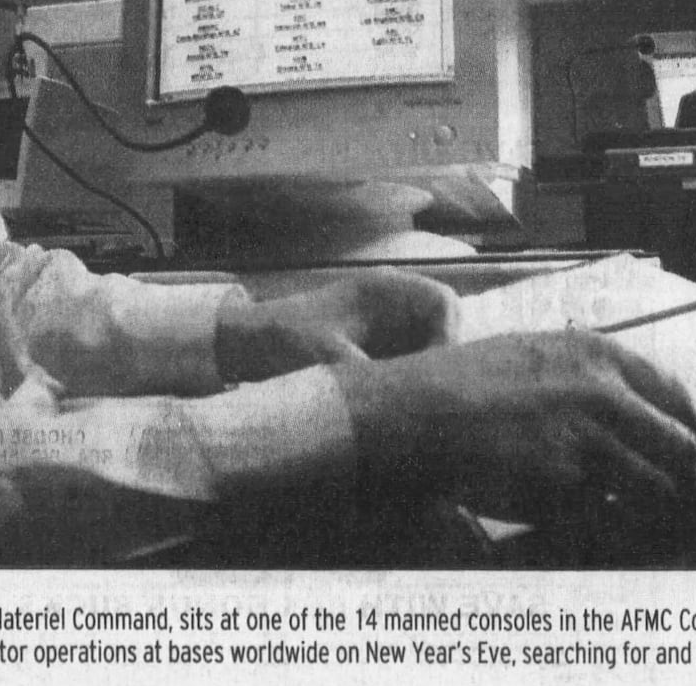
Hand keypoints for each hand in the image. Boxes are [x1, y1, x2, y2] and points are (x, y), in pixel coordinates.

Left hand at [215, 269, 457, 383]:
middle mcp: (390, 303)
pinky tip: (400, 406)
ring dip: (427, 374)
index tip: (438, 371)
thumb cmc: (284, 341)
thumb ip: (372, 376)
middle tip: (431, 396)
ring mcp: (385, 325)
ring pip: (429, 348)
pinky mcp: (377, 348)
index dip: (450, 336)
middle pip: (443, 326)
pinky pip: (411, 362)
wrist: (245, 346)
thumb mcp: (329, 360)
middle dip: (442, 359)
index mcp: (381, 289)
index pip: (442, 302)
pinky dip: (410, 382)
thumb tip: (406, 402)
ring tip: (415, 404)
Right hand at [332, 329, 695, 524]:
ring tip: (630, 525)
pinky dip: (606, 536)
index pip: (676, 397)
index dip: (687, 433)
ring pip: (657, 493)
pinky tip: (582, 533)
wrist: (412, 416)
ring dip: (650, 514)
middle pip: (681, 449)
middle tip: (667, 502)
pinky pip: (611, 524)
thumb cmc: (458, 384)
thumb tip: (627, 406)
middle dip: (680, 480)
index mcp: (595, 354)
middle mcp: (602, 394)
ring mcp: (587, 443)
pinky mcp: (566, 491)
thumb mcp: (530, 352)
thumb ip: (583, 372)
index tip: (685, 457)